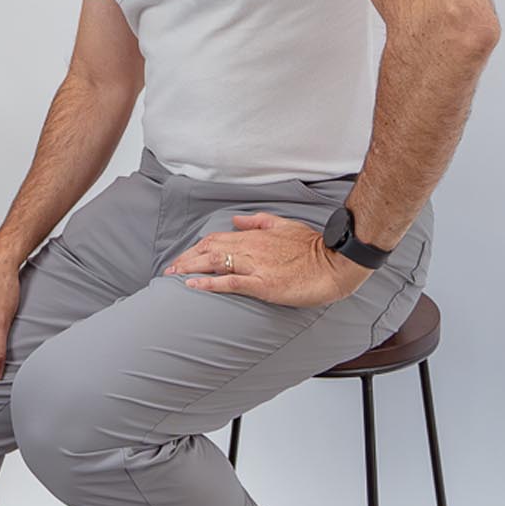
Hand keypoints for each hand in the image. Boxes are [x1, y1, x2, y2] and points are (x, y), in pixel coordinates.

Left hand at [166, 213, 368, 308]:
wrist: (334, 263)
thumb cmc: (313, 247)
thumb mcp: (284, 225)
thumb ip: (258, 221)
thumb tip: (237, 221)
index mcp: (255, 236)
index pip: (216, 239)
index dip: (196, 248)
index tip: (183, 257)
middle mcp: (251, 248)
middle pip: (209, 250)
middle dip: (186, 259)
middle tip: (169, 270)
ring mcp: (256, 266)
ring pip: (214, 263)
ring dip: (190, 268)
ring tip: (173, 276)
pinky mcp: (263, 284)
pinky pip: (230, 282)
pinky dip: (208, 283)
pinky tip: (193, 285)